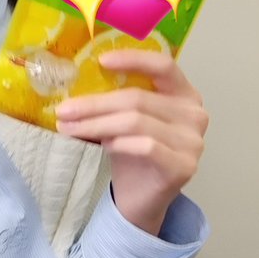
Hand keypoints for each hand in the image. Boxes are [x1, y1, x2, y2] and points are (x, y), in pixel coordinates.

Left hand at [55, 50, 207, 234]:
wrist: (141, 197)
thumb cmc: (132, 152)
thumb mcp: (123, 119)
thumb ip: (114, 98)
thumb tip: (73, 85)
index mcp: (183, 93)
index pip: (163, 65)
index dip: (133, 60)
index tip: (100, 61)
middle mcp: (194, 114)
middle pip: (138, 99)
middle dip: (94, 105)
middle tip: (64, 110)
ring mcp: (193, 141)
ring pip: (136, 122)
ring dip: (96, 125)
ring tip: (70, 129)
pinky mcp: (184, 165)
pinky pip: (146, 146)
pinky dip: (119, 143)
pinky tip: (104, 145)